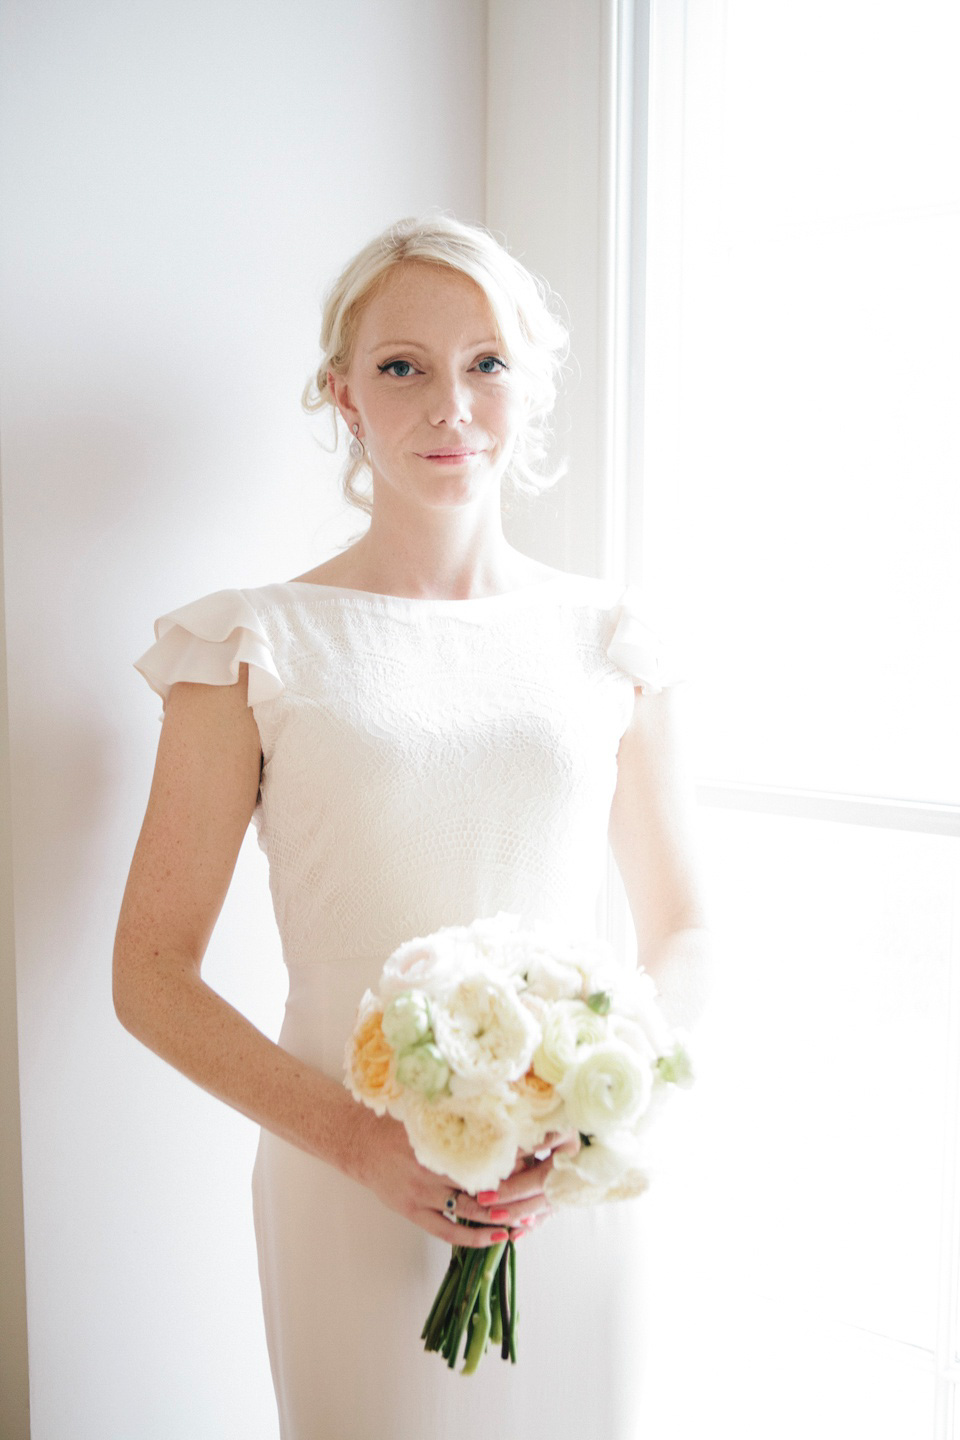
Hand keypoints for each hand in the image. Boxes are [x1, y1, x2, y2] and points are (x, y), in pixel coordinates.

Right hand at [352, 1107, 578, 1246]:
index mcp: (441, 1137)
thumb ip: (464, 1114)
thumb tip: (509, 1107)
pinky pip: (449, 1232)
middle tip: (545, 1192)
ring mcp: (423, 1193)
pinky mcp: (414, 1212)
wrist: (359, 1141)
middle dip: (517, 1190)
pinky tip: (500, 1237)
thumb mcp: (431, 1111)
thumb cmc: (400, 1123)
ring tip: (530, 1218)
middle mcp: (433, 1166)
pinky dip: (476, 1238)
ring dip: (503, 1216)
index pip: (489, 1146)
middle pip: (485, 1183)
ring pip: (471, 1211)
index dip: (519, 1151)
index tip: (545, 1151)